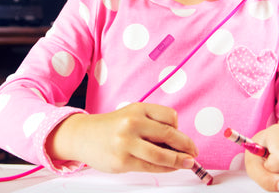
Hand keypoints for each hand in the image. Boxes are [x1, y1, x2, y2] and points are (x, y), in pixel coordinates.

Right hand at [46, 103, 197, 172]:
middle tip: (194, 152)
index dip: (180, 128)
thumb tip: (178, 142)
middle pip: (169, 134)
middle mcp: (133, 123)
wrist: (84, 135)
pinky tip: (171, 168)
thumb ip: (153, 124)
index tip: (184, 138)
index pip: (170, 116)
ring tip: (188, 162)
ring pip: (162, 155)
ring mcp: (127, 143)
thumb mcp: (132, 115)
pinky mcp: (122, 161)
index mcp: (138, 108)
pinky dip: (165, 169)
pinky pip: (151, 167)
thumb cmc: (112, 126)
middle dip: (185, 145)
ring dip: (179, 160)